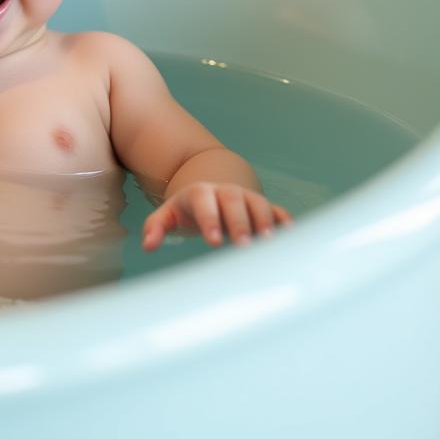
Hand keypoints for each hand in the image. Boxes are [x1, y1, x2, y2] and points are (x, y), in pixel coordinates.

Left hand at [142, 181, 291, 250]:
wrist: (212, 194)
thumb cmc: (187, 210)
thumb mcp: (168, 215)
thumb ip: (155, 226)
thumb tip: (147, 244)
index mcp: (200, 193)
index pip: (204, 203)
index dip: (209, 220)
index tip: (212, 241)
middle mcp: (226, 192)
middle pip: (234, 202)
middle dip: (240, 223)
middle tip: (245, 246)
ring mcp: (247, 198)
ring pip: (259, 205)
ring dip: (265, 222)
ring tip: (269, 243)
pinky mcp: (265, 207)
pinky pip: (278, 211)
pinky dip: (285, 222)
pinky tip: (292, 236)